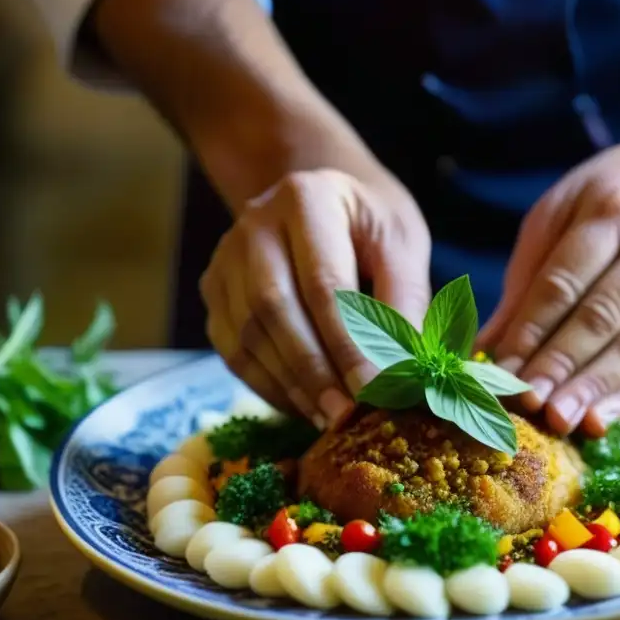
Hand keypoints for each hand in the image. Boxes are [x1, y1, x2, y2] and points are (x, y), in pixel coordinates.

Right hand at [201, 168, 430, 428]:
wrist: (323, 200)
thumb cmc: (370, 224)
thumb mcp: (401, 244)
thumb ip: (404, 300)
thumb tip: (402, 371)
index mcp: (306, 199)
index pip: (324, 283)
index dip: (347, 343)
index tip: (373, 390)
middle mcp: (254, 224)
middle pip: (275, 309)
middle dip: (314, 371)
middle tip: (347, 416)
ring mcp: (226, 259)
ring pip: (249, 335)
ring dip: (292, 386)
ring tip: (331, 419)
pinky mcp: (214, 292)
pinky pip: (233, 351)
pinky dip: (269, 386)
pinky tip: (305, 407)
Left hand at [478, 139, 619, 436]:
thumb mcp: (568, 209)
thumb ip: (530, 274)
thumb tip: (487, 345)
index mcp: (613, 208)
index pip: (563, 282)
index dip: (529, 332)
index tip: (499, 373)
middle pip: (601, 316)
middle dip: (559, 366)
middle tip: (525, 406)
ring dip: (594, 389)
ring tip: (559, 421)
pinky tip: (602, 421)